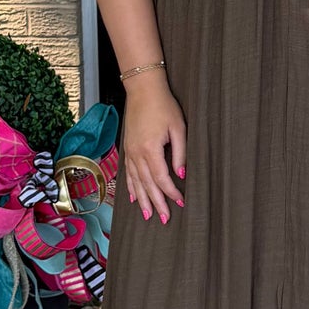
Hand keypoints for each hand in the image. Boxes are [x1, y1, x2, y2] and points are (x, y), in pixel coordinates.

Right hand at [120, 71, 186, 224]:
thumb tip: (181, 175)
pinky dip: (132, 187)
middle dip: (157, 203)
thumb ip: (180, 153)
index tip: (181, 202)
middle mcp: (137, 154)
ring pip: (137, 182)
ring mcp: (130, 152)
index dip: (172, 193)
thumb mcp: (178, 128)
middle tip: (163, 219)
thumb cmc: (163, 106)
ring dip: (143, 200)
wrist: (142, 89)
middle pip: (148, 185)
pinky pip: (129, 173)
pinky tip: (135, 197)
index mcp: (150, 150)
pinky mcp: (127, 148)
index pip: (162, 179)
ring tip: (148, 215)